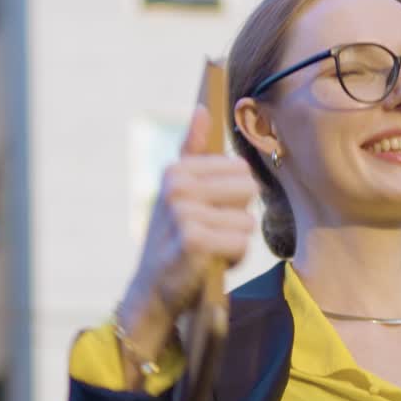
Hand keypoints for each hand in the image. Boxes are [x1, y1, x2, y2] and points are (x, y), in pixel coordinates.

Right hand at [117, 105, 258, 369]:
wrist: (152, 291)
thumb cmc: (173, 240)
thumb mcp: (178, 193)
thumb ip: (191, 151)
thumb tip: (203, 108)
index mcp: (177, 170)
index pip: (240, 170)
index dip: (233, 198)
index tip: (208, 212)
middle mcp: (177, 187)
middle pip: (248, 189)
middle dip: (237, 217)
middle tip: (210, 234)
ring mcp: (184, 213)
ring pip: (247, 221)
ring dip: (234, 242)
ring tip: (208, 250)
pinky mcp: (194, 241)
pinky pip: (241, 243)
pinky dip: (232, 259)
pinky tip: (208, 264)